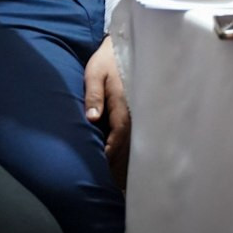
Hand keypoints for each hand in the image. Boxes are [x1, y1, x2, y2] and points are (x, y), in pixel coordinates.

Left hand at [83, 36, 130, 188]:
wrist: (124, 46)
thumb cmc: (106, 60)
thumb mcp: (95, 73)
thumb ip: (93, 95)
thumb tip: (92, 118)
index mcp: (122, 104)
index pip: (118, 137)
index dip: (110, 154)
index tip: (101, 169)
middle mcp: (134, 111)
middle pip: (129, 145)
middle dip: (120, 165)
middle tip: (111, 186)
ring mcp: (139, 111)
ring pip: (135, 142)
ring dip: (128, 160)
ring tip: (121, 181)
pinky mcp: (139, 110)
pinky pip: (136, 134)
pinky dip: (131, 149)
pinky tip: (127, 162)